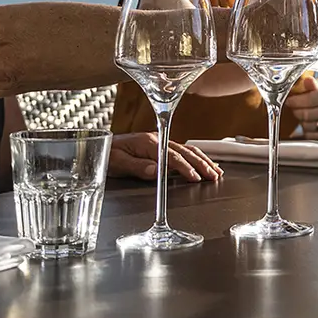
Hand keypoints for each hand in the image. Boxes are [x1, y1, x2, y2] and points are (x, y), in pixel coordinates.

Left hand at [108, 133, 222, 182]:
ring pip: (187, 150)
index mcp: (148, 143)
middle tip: (214, 176)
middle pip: (185, 152)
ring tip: (216, 170)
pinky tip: (204, 162)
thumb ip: (137, 167)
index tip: (195, 178)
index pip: (171, 156)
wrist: (102, 144)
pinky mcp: (161, 146)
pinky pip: (183, 151)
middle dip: (201, 164)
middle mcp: (157, 140)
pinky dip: (196, 157)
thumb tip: (156, 171)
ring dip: (203, 160)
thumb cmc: (108, 154)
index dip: (185, 168)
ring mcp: (161, 142)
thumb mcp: (117, 163)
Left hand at [290, 74, 317, 135]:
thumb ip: (315, 83)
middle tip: (294, 107)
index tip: (290, 100)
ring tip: (304, 114)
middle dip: (296, 110)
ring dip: (301, 121)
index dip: (296, 101)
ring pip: (307, 126)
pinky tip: (309, 123)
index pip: (310, 99)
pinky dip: (306, 130)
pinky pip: (310, 136)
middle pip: (306, 114)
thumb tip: (307, 80)